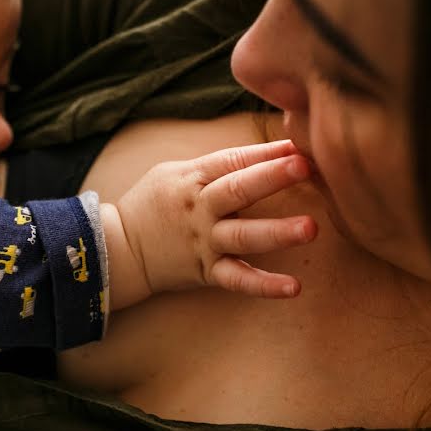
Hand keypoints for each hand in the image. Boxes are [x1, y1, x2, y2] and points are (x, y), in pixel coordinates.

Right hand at [103, 139, 316, 307]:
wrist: (119, 249)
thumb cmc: (155, 204)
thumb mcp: (176, 173)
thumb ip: (216, 166)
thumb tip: (268, 153)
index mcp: (193, 179)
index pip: (232, 161)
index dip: (265, 151)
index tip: (298, 142)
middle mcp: (200, 210)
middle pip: (237, 190)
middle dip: (271, 177)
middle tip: (304, 166)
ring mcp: (204, 242)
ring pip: (242, 236)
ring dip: (276, 232)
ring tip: (310, 228)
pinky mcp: (206, 272)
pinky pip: (237, 280)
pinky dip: (264, 285)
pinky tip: (293, 287)